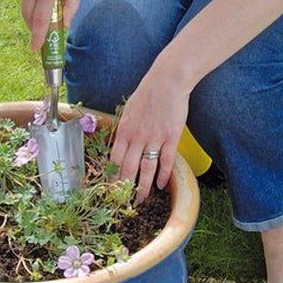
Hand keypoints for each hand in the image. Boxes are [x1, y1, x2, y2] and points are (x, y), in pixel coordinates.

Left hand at [109, 62, 190, 202]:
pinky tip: (160, 185)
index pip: (114, 159)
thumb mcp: (129, 110)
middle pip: (128, 168)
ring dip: (143, 187)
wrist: (168, 81)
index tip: (110, 189)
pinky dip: (163, 175)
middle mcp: (137, 137)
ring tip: (141, 199)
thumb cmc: (148, 93)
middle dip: (125, 187)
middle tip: (123, 202)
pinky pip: (165, 161)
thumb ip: (125, 128)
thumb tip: (120, 143)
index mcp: (124, 130)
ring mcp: (155, 138)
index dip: (112, 176)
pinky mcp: (171, 138)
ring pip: (146, 169)